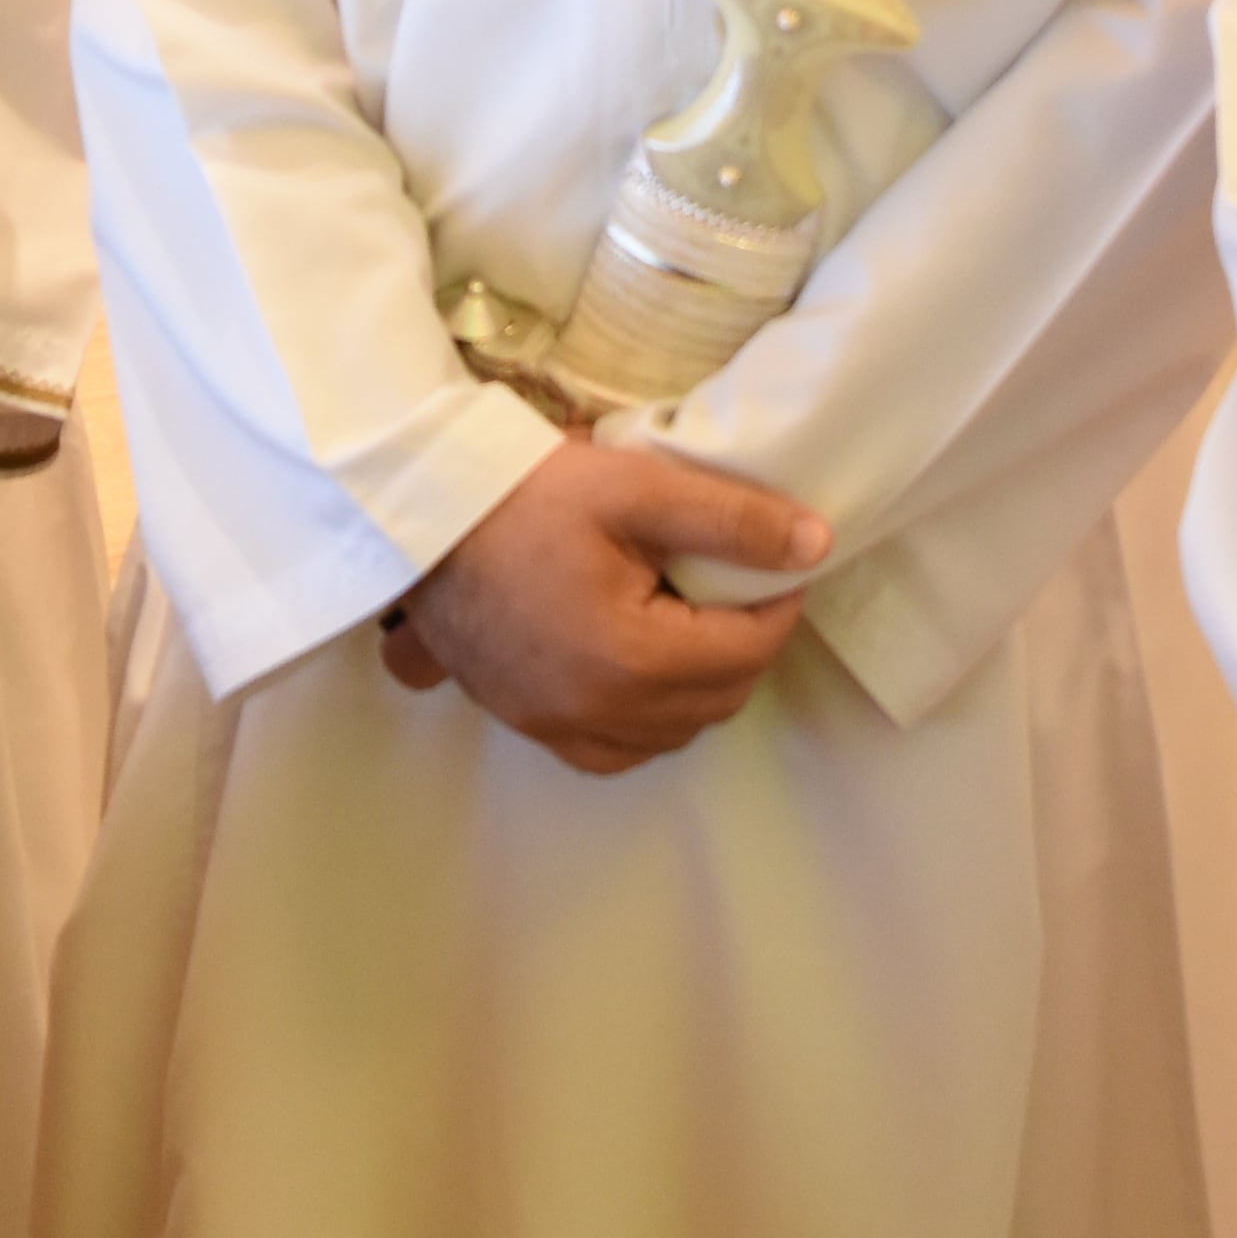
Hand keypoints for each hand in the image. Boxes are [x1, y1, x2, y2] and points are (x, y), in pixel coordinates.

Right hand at [379, 441, 828, 772]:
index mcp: (630, 658)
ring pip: (672, 734)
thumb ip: (731, 519)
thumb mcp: (634, 487)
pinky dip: (648, 720)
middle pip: (717, 699)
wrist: (419, 516)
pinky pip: (615, 750)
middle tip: (742, 585)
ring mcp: (557, 726)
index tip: (781, 562)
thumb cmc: (524, 494)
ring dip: (702, 687)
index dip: (780, 604)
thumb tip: (817, 545)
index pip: (748, 651)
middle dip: (746, 645)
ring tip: (694, 621)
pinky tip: (644, 671)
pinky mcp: (528, 722)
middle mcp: (597, 712)